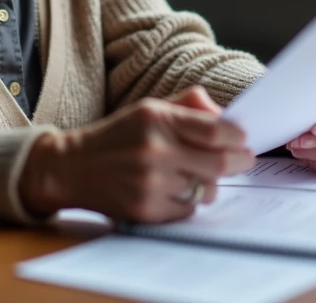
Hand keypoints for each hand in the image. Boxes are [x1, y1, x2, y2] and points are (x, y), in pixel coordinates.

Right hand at [19, 86, 253, 222]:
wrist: (72, 167)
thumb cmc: (117, 136)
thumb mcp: (149, 109)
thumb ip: (188, 106)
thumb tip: (225, 115)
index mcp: (156, 118)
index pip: (216, 130)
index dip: (238, 137)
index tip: (243, 139)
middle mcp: (154, 150)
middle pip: (219, 163)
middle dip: (239, 162)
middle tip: (242, 160)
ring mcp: (150, 183)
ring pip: (207, 189)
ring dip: (210, 182)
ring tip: (197, 173)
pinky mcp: (146, 210)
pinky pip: (188, 209)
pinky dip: (189, 200)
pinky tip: (173, 189)